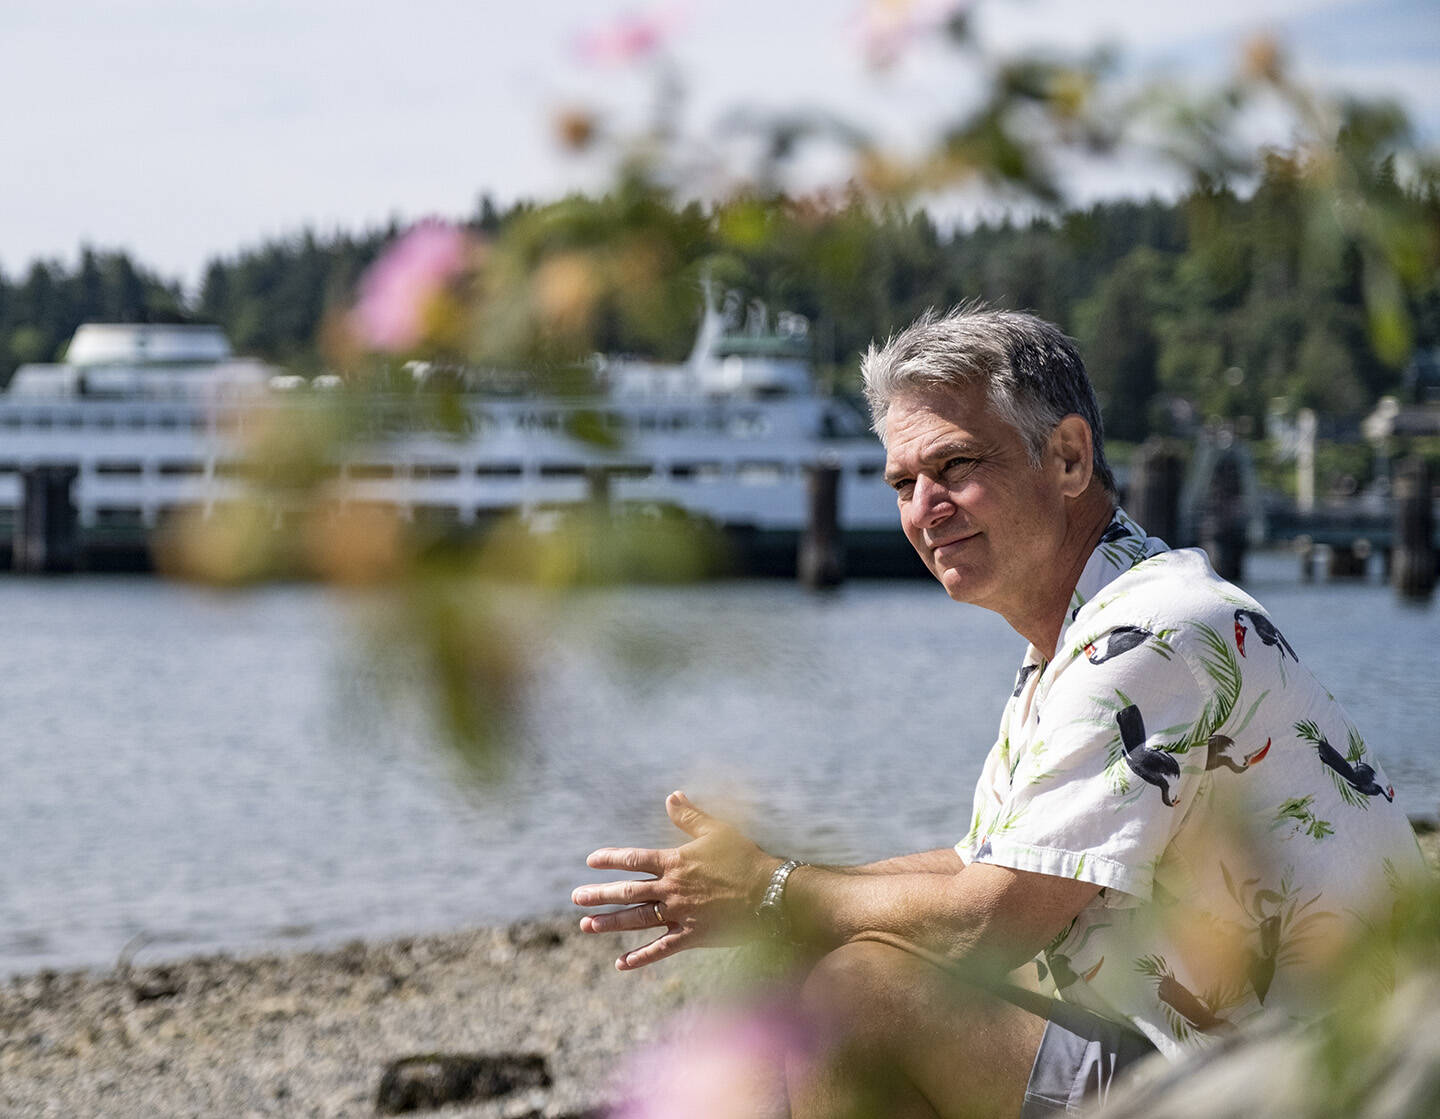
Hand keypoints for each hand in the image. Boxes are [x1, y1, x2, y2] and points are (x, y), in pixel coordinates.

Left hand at [572, 791, 781, 970]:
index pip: (634, 859)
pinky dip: (640, 957)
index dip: (611, 859)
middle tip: (576, 897)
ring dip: (610, 923)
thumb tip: (671, 796)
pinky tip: (621, 963)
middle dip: (600, 895)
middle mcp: (672, 889)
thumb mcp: (717, 831)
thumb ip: (690, 817)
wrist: (770, 893)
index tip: (592, 861)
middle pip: (628, 892)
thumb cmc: (745, 859)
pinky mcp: (692, 936)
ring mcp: (680, 914)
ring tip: (586, 926)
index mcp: (676, 862)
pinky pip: (661, 949)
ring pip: (637, 920)